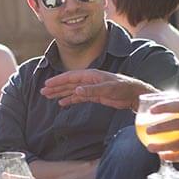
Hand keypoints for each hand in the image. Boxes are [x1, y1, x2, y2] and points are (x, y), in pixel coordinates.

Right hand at [41, 69, 157, 110]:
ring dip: (61, 93)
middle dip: (56, 87)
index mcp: (91, 75)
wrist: (135, 94)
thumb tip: (76, 91)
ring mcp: (91, 88)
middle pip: (68, 83)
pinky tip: (62, 103)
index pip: (70, 77)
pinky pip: (78, 97)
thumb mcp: (108, 89)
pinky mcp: (95, 96)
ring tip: (49, 97)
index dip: (58, 80)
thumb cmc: (124, 88)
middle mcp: (89, 80)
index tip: (47, 84)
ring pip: (72, 90)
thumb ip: (92, 90)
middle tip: (43, 92)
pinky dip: (70, 100)